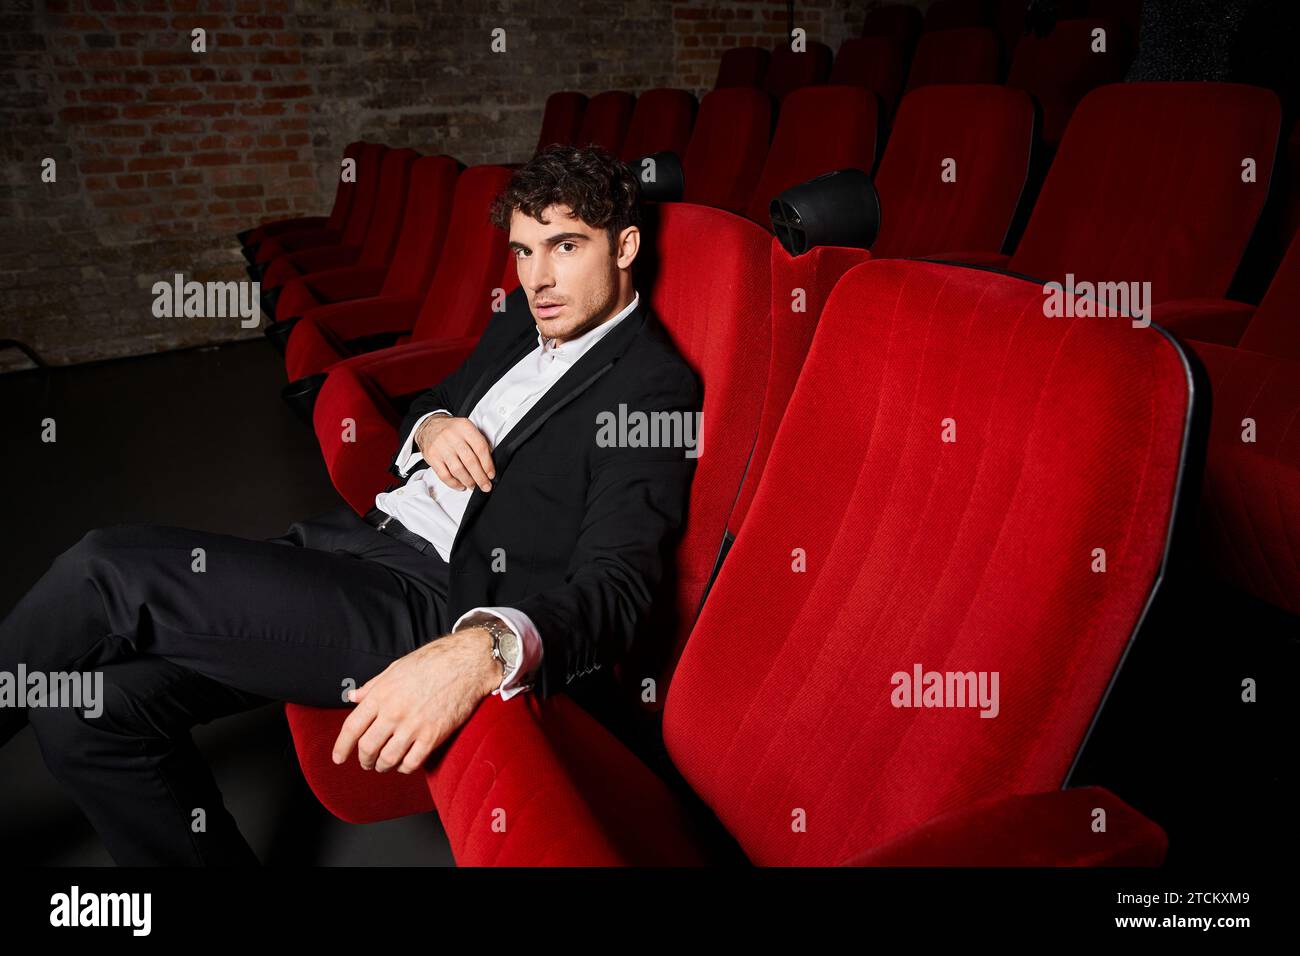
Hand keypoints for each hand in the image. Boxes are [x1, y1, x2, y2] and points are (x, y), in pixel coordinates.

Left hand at [331, 628, 501, 773]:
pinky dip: (403, 768)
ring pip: (387, 759)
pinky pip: (411, 763)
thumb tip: (352, 697)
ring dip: (382, 766)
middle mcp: (394, 712)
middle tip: (365, 762)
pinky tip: (404, 763)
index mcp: (381, 694)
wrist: (466, 663)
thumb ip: (372, 686)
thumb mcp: (395, 668)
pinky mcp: (433, 736)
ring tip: (383, 765)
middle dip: (363, 760)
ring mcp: (414, 725)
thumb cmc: (431, 662)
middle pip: (367, 748)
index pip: (352, 727)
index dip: (341, 746)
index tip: (338, 757)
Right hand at [416, 414, 495, 491]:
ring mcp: (441, 447)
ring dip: (468, 481)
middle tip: (485, 486)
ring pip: (458, 470)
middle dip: (480, 477)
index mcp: (465, 427)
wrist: (430, 427)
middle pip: (470, 461)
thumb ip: (478, 442)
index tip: (491, 474)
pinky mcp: (432, 457)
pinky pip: (444, 475)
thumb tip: (489, 464)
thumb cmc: (452, 430)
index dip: (488, 464)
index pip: (480, 448)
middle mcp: (452, 436)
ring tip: (473, 486)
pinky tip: (460, 485)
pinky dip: (454, 484)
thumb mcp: (467, 428)